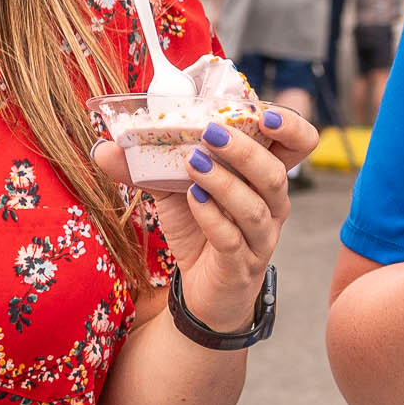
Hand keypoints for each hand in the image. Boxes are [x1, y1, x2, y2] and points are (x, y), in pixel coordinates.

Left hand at [94, 106, 319, 329]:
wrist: (203, 291)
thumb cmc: (201, 230)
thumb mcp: (174, 191)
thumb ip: (146, 166)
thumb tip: (103, 146)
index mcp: (265, 177)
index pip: (300, 145)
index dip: (291, 127)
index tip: (264, 113)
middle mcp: (272, 206)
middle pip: (276, 173)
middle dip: (246, 150)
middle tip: (211, 132)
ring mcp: (260, 238)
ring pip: (256, 207)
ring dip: (224, 182)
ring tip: (193, 163)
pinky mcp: (241, 265)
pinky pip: (233, 239)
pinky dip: (212, 217)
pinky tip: (192, 200)